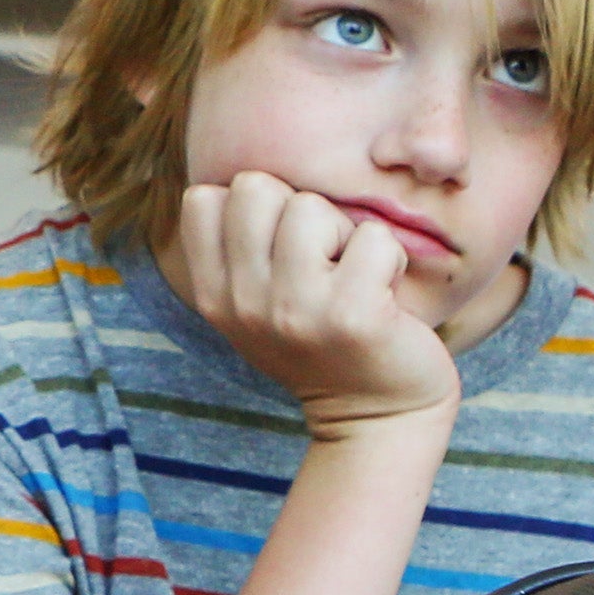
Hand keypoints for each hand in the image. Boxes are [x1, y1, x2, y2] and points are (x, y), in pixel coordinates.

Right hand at [173, 169, 459, 437]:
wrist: (376, 418)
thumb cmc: (324, 344)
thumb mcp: (259, 304)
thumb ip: (241, 249)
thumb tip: (249, 176)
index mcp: (214, 296)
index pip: (203, 197)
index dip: (251, 208)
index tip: (280, 250)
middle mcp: (244, 303)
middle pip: (254, 186)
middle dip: (298, 209)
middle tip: (323, 260)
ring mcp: (296, 310)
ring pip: (311, 205)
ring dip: (345, 232)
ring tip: (353, 277)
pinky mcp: (353, 315)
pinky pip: (373, 236)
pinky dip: (390, 257)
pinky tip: (385, 296)